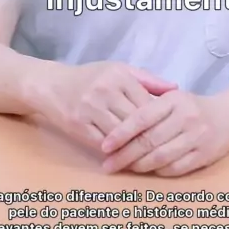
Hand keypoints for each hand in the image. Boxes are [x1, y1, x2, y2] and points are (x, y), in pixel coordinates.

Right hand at [24, 60, 176, 152]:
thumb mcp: (119, 70)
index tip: (170, 131)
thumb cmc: (91, 77)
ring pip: (120, 135)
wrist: (52, 85)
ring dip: (133, 149)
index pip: (146, 103)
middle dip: (149, 137)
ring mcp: (90, 108)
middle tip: (165, 150)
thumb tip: (176, 89)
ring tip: (148, 158)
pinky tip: (124, 158)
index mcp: (119, 75)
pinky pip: (102, 144)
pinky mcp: (78, 125)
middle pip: (135, 121)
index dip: (159, 120)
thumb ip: (148, 79)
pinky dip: (115, 153)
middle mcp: (105, 90)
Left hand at [100, 89, 228, 175]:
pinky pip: (175, 168)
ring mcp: (196, 137)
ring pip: (161, 157)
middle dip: (125, 155)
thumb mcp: (171, 98)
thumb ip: (147, 107)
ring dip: (139, 166)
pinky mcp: (204, 155)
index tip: (105, 145)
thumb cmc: (191, 107)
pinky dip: (158, 172)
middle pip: (149, 140)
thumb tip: (114, 123)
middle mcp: (186, 117)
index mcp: (174, 100)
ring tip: (125, 168)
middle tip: (108, 164)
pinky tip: (148, 171)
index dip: (121, 133)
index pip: (142, 117)